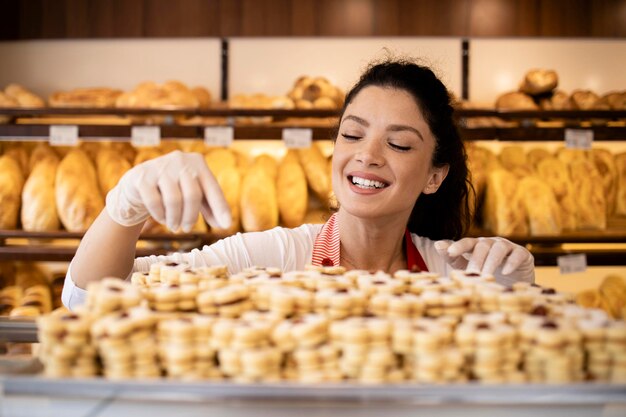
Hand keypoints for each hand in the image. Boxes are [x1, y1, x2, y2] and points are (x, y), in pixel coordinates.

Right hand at [105, 150, 230, 231]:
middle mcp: (181, 160)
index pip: (213, 188)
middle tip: (186, 229)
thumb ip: (210, 207)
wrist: (139, 183)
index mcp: (198, 163)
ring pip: (173, 200)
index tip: (227, 225)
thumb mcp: (193, 194)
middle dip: (191, 217)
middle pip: (193, 195)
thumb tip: (224, 225)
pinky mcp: (143, 176)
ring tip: (174, 226)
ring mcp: (161, 166)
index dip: (220, 208)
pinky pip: (155, 201)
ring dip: (175, 219)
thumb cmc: (174, 189)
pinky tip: (162, 219)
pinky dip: (160, 215)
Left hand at [434, 237, 533, 280]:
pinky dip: (511, 262)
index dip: (458, 246)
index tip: (450, 252)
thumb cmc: (487, 275)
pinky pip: (517, 254)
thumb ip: (452, 258)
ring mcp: (508, 247)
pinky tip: (504, 272)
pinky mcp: (523, 254)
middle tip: (471, 274)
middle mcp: (492, 243)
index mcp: (477, 246)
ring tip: (485, 276)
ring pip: (498, 249)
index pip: (467, 243)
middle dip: (475, 260)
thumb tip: (437, 245)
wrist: (513, 286)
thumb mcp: (467, 268)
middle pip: (482, 247)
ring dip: (491, 262)